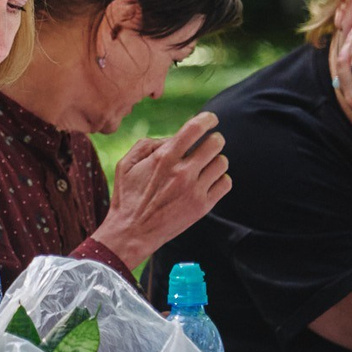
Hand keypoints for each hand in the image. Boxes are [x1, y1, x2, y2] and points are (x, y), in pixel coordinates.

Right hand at [95, 112, 229, 265]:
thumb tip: (172, 138)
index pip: (194, 129)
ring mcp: (195, 189)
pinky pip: (226, 183)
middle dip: (214, 139)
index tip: (211, 119)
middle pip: (215, 143)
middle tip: (210, 144)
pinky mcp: (203, 206)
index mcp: (163, 157)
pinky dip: (221, 179)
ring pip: (222, 163)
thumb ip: (147, 145)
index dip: (207, 119)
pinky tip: (209, 181)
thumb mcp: (126, 164)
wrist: (132, 232)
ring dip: (216, 160)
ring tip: (206, 166)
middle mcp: (182, 171)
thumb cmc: (127, 196)